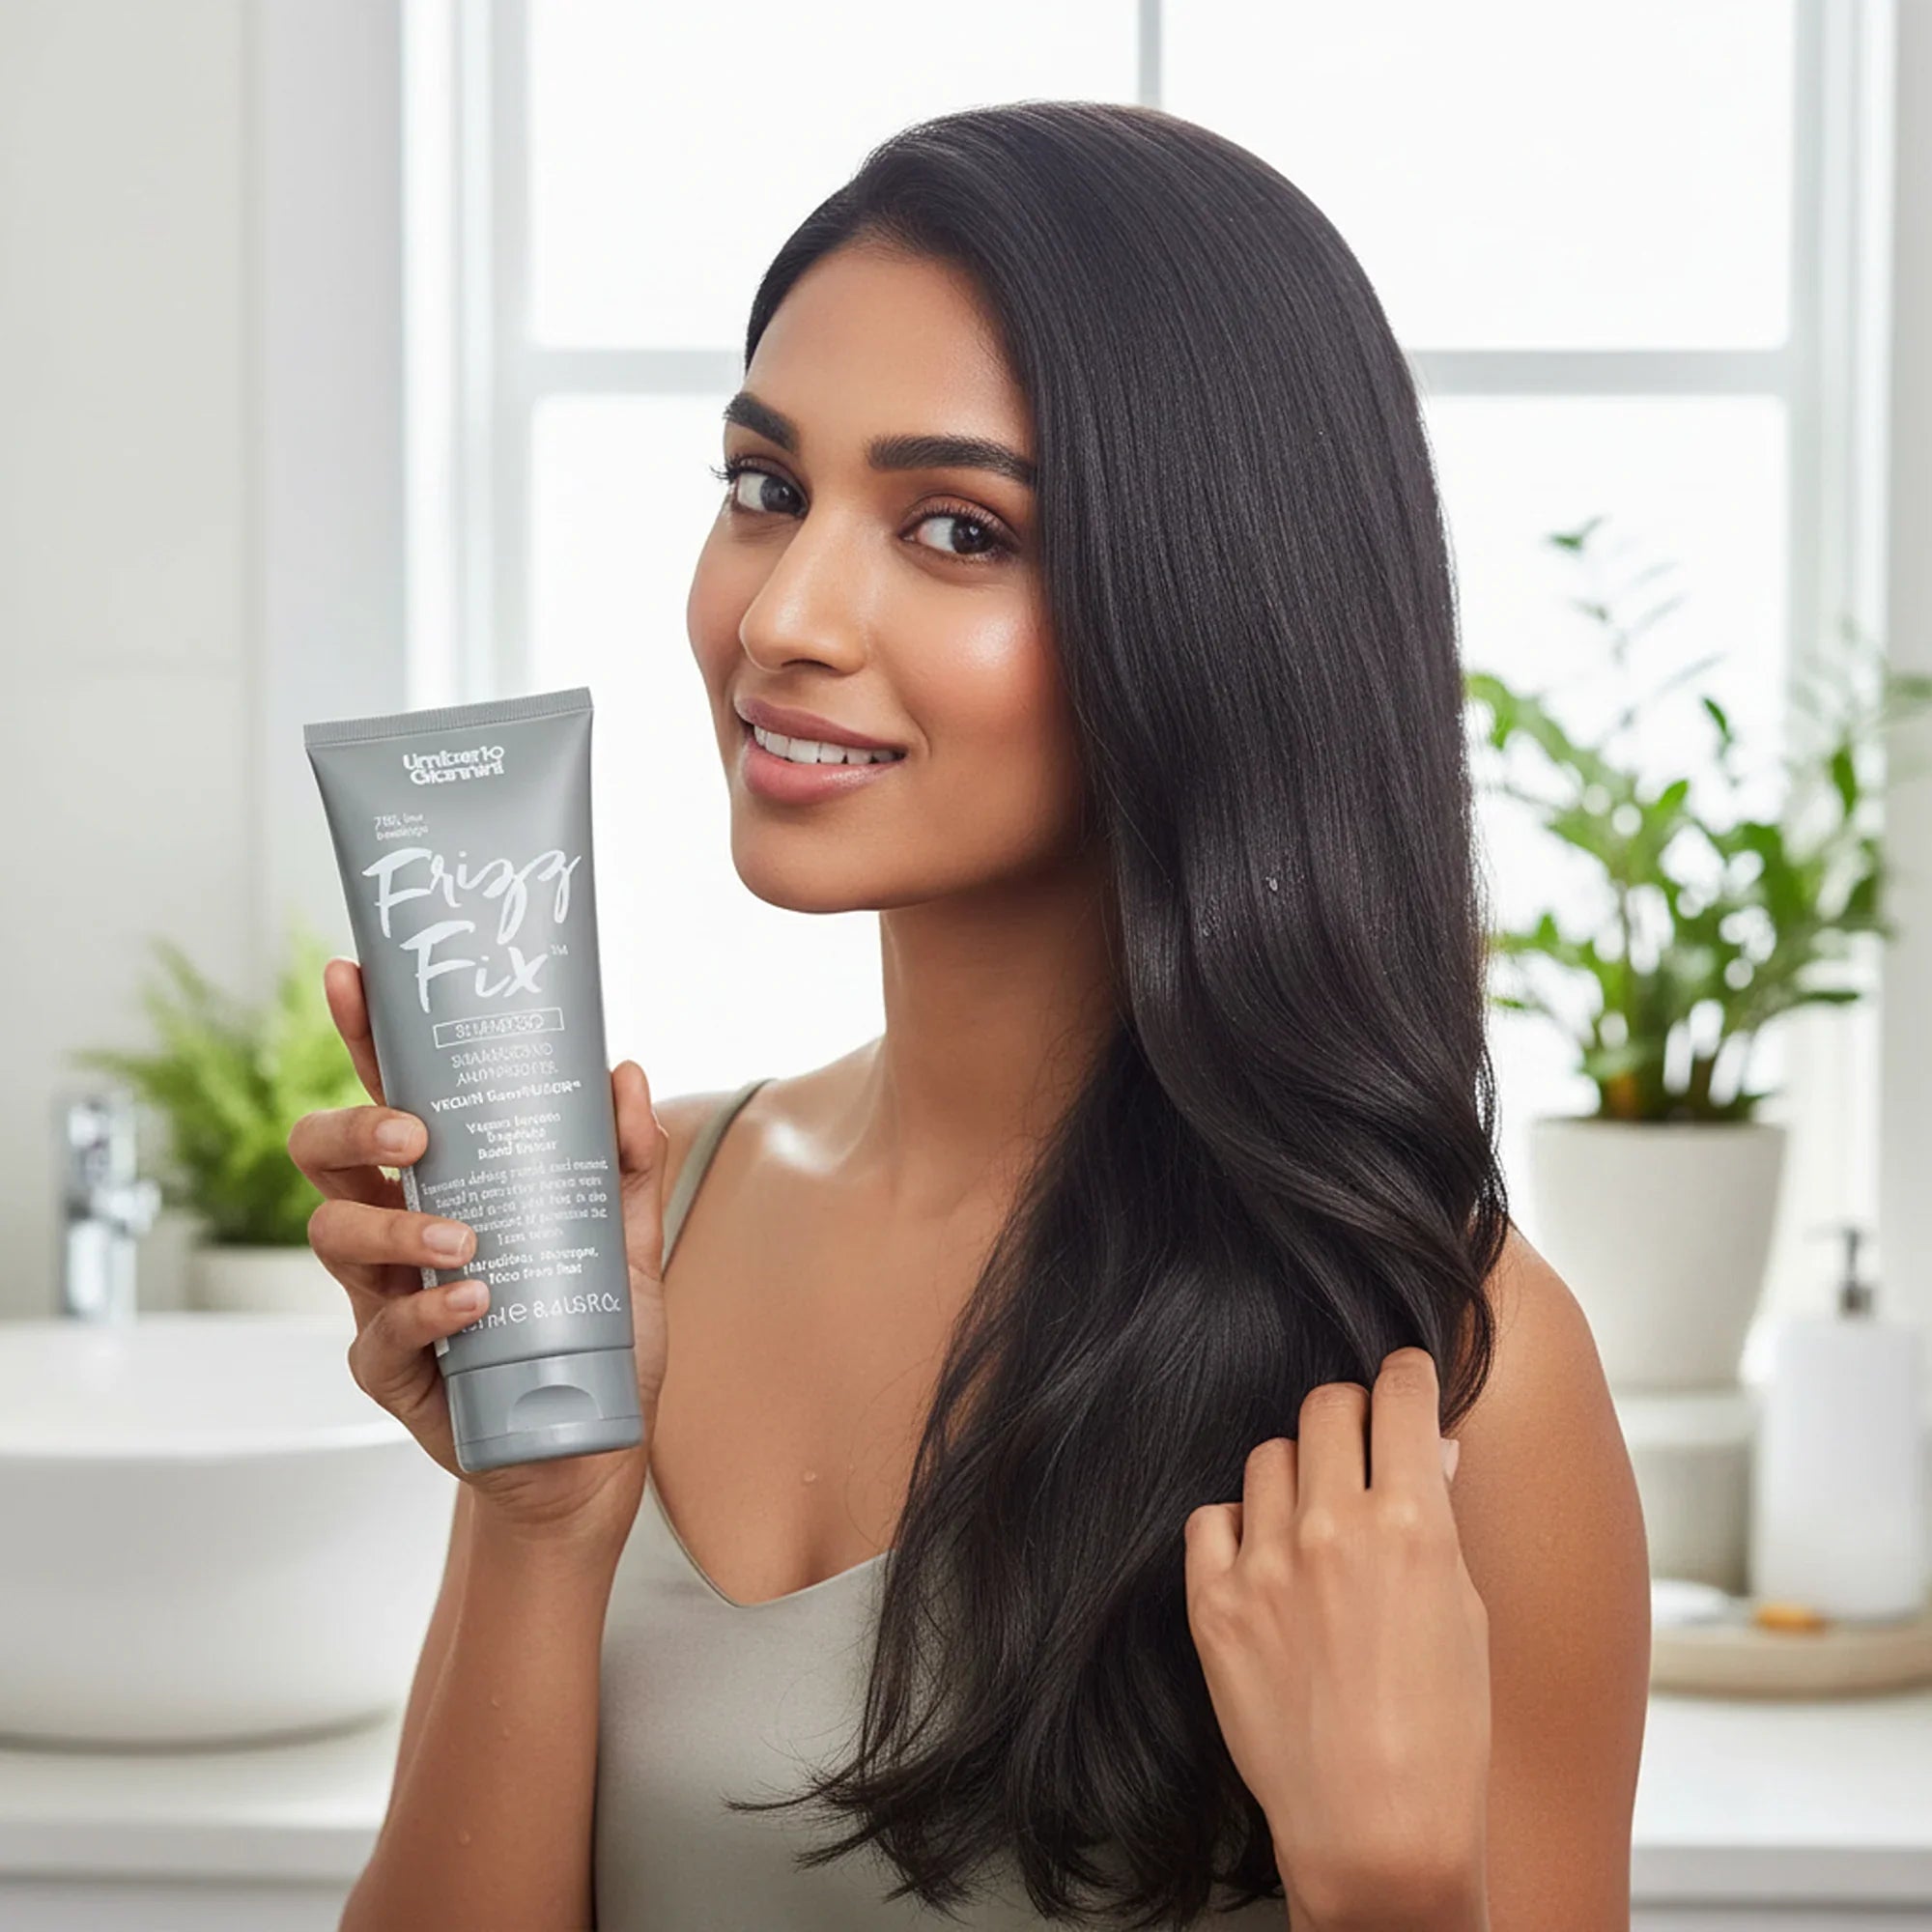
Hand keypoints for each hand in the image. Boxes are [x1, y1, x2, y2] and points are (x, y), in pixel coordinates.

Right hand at [289, 957, 671, 1557]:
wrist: (589, 1447)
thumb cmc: (592, 1334)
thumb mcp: (626, 1240)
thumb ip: (627, 1162)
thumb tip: (622, 1071)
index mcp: (445, 1184)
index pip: (391, 1095)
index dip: (365, 1036)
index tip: (355, 979)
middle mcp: (399, 1232)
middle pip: (325, 1158)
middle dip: (355, 1132)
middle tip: (414, 1137)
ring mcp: (383, 1301)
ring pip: (332, 1237)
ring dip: (394, 1228)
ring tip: (463, 1239)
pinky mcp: (391, 1371)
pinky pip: (381, 1331)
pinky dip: (427, 1310)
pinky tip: (475, 1304)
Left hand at [1183, 1347, 1490, 1926]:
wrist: (1375, 1831)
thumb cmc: (1441, 1734)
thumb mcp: (1466, 1613)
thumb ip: (1437, 1519)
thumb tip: (1428, 1448)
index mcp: (1411, 1522)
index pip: (1399, 1392)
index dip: (1405, 1375)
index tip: (1403, 1378)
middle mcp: (1332, 1527)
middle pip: (1326, 1405)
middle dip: (1350, 1413)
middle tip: (1359, 1444)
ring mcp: (1265, 1563)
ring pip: (1268, 1455)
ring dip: (1294, 1474)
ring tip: (1313, 1524)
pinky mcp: (1212, 1602)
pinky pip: (1213, 1517)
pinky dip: (1237, 1529)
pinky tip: (1263, 1561)